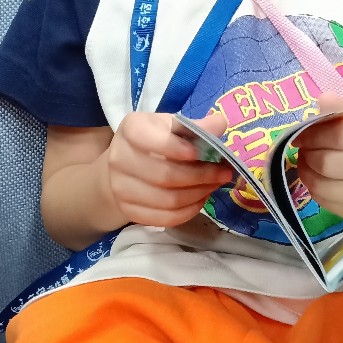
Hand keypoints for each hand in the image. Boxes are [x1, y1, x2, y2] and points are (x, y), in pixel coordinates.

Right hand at [104, 112, 231, 226]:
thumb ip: (197, 126)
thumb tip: (220, 124)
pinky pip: (164, 218)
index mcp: (131, 129)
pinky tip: (200, 199)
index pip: (150, 140)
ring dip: (198, 194)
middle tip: (224, 173)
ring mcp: (120, 188)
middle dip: (200, 176)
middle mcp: (118, 158)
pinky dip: (188, 211)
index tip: (202, 153)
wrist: (126, 163)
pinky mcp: (128, 210)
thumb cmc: (156, 139)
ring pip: (167, 200)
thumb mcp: (173, 125)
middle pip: (164, 175)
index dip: (176, 148)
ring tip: (214, 185)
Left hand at [296, 93, 342, 221]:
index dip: (312, 136)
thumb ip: (338, 105)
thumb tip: (322, 102)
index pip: (338, 135)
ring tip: (309, 164)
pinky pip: (330, 205)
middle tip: (305, 150)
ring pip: (325, 188)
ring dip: (308, 175)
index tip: (300, 135)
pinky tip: (320, 180)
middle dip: (308, 156)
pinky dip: (317, 192)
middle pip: (328, 164)